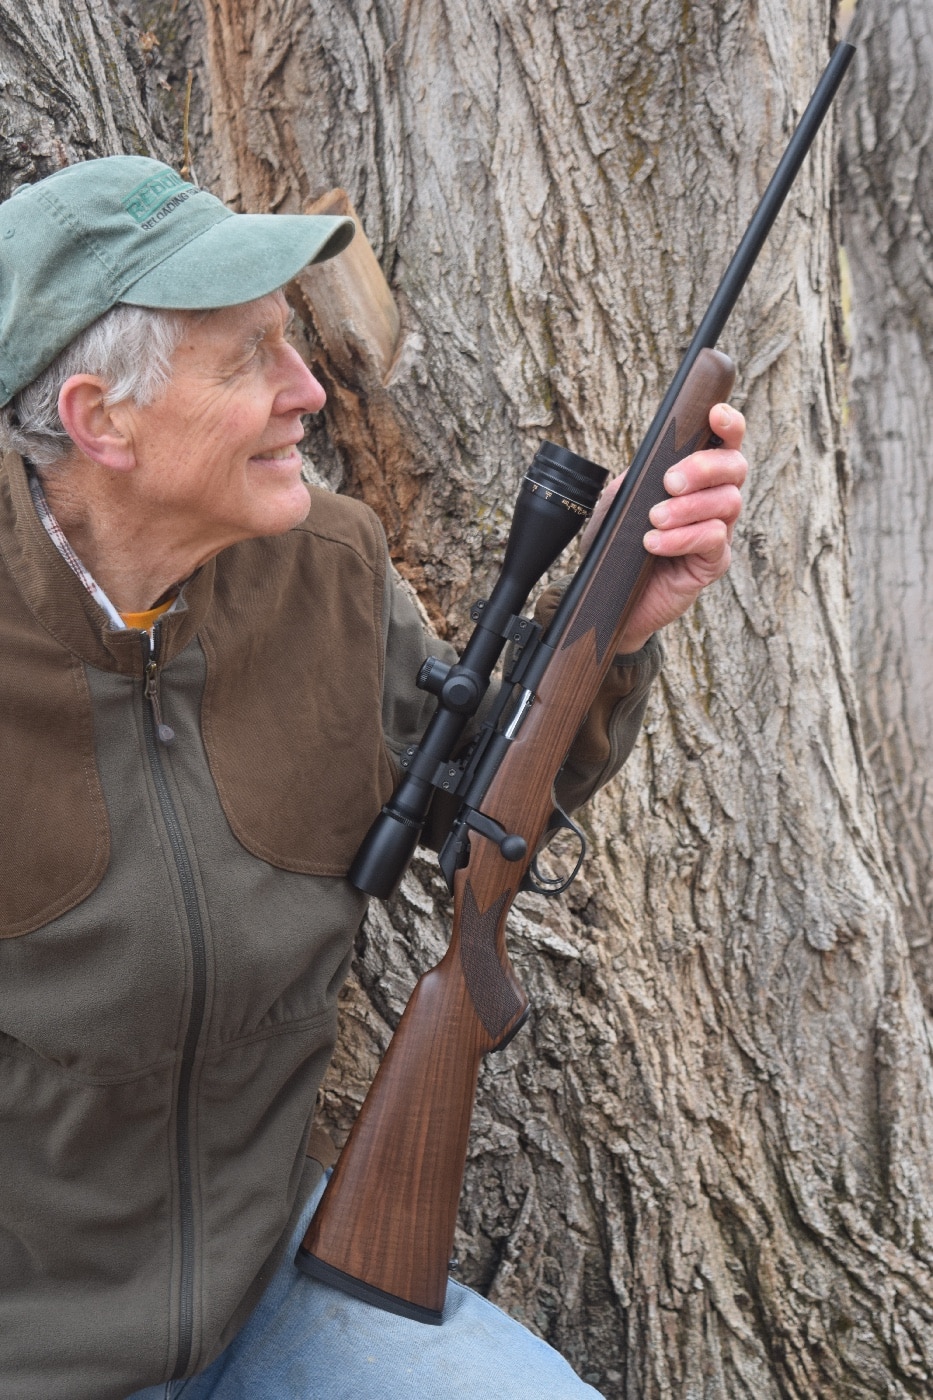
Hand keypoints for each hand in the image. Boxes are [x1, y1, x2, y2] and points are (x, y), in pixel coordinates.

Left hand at [583, 403, 746, 653]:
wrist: (610, 595)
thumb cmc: (617, 545)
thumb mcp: (618, 504)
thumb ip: (638, 479)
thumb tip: (656, 464)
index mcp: (696, 479)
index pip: (723, 444)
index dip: (728, 425)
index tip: (716, 415)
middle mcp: (714, 500)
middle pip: (734, 468)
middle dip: (704, 467)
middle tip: (670, 481)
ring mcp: (718, 531)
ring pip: (726, 503)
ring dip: (686, 508)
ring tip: (654, 520)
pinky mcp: (713, 563)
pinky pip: (712, 539)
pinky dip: (681, 538)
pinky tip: (654, 544)